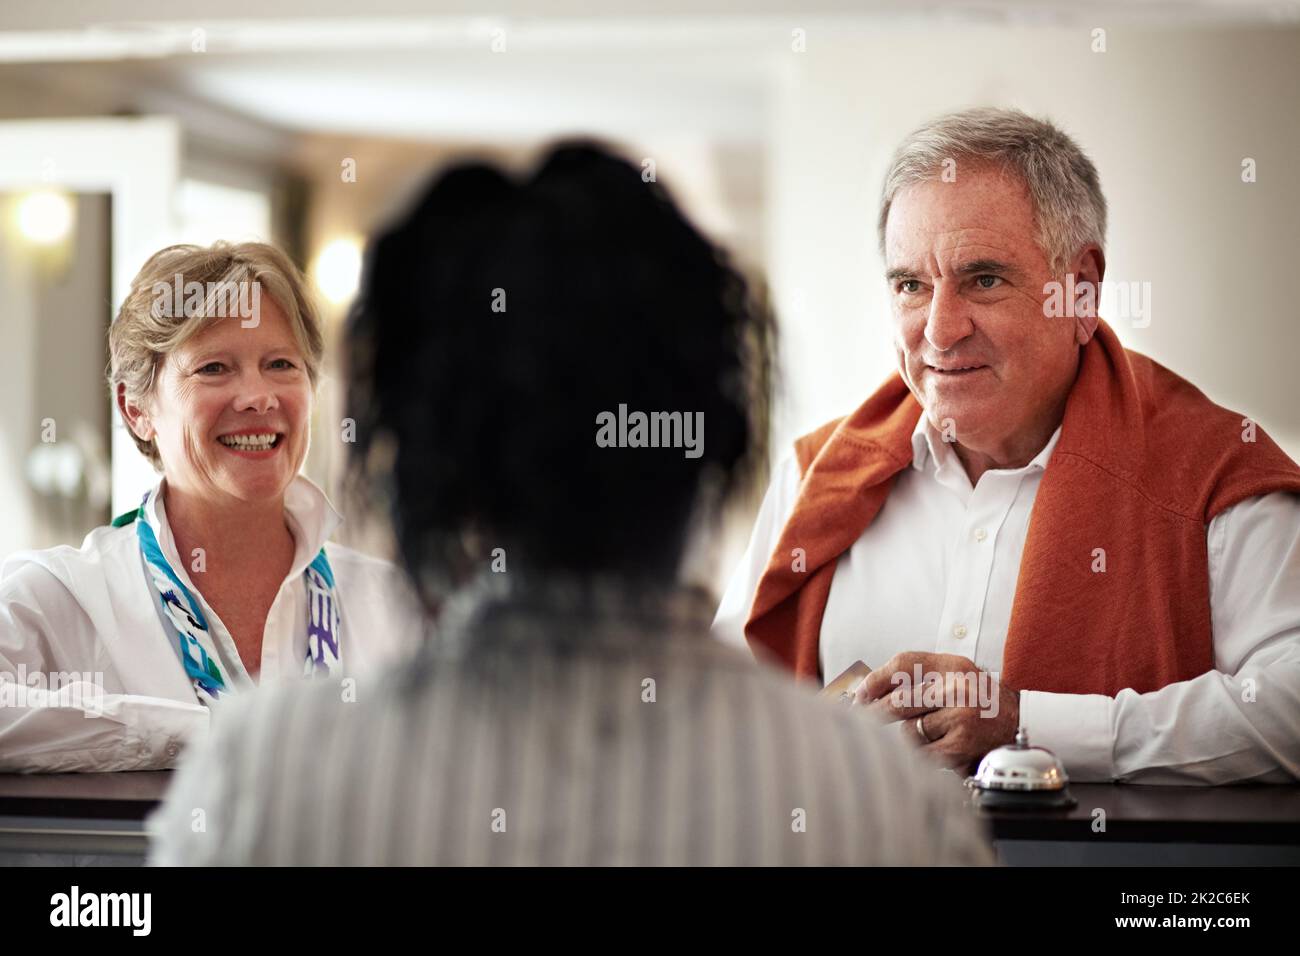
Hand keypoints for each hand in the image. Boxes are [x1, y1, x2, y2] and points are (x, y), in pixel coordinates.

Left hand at [851, 651, 1019, 773]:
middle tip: (862, 718)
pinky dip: (922, 755)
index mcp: (955, 666)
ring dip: (909, 737)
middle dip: (874, 713)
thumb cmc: (981, 704)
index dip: (876, 679)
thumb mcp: (956, 677)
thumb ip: (919, 678)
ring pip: (908, 731)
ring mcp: (960, 718)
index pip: (904, 664)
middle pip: (899, 700)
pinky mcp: (960, 747)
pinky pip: (921, 752)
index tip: (860, 694)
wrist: (1023, 729)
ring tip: (931, 734)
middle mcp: (958, 689)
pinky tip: (938, 750)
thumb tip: (868, 690)